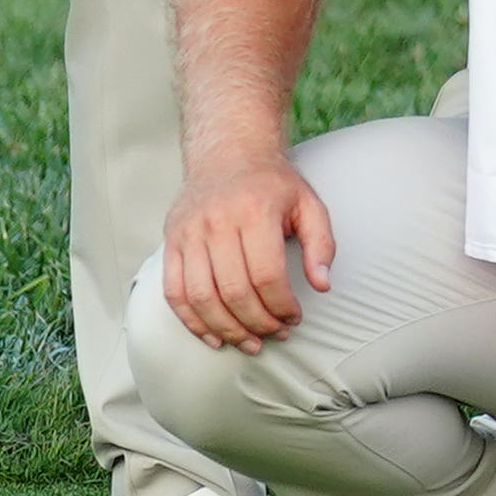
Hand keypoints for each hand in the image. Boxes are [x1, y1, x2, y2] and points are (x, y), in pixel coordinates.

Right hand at [158, 151, 333, 351]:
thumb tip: (323, 285)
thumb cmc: (274, 184)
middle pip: (233, 291)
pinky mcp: (171, 242)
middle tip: (274, 336)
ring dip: (225, 329)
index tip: (294, 319)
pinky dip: (192, 321)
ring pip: (200, 297)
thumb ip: (322, 244)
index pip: (266, 275)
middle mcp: (217, 222)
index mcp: (254, 211)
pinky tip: (213, 337)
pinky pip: (174, 292)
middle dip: (257, 323)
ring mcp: (189, 233)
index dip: (281, 306)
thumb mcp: (309, 204)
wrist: (227, 152)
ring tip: (248, 343)